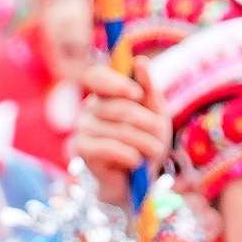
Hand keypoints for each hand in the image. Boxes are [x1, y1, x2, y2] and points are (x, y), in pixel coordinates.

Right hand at [64, 51, 171, 205]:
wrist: (137, 181)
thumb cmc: (145, 143)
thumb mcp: (155, 115)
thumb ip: (149, 90)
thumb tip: (141, 61)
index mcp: (105, 94)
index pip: (96, 76)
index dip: (115, 82)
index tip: (137, 94)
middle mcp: (89, 108)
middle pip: (118, 107)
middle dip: (147, 123)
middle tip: (161, 136)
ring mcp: (82, 128)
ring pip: (118, 129)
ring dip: (144, 142)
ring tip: (153, 152)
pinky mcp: (81, 149)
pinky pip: (106, 146)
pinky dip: (128, 154)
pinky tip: (135, 161)